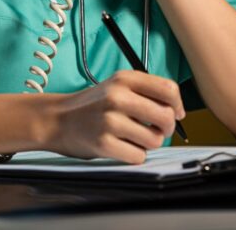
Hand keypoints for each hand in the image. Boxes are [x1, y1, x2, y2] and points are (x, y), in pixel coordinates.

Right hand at [45, 70, 184, 163]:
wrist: (58, 119)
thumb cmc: (94, 104)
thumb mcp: (117, 86)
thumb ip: (146, 91)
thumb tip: (177, 110)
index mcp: (125, 79)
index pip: (168, 89)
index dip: (178, 105)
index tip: (176, 113)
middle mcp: (118, 97)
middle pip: (166, 116)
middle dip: (167, 128)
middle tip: (158, 130)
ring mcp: (110, 120)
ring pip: (155, 139)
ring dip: (150, 143)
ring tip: (136, 138)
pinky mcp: (103, 143)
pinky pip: (138, 156)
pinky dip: (135, 155)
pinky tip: (124, 147)